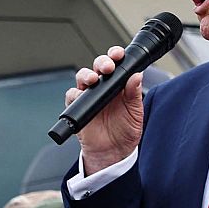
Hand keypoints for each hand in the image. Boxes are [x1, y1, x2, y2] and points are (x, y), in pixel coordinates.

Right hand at [68, 47, 144, 173]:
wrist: (113, 153)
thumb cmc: (125, 132)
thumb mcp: (135, 113)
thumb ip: (134, 94)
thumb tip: (136, 76)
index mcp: (119, 85)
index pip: (116, 64)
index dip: (115, 56)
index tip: (118, 54)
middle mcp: (103, 87)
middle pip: (97, 67)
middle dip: (101, 62)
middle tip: (107, 67)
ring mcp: (89, 96)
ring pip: (83, 77)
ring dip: (86, 75)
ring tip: (92, 80)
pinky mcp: (78, 107)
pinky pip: (72, 96)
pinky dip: (74, 94)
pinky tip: (80, 95)